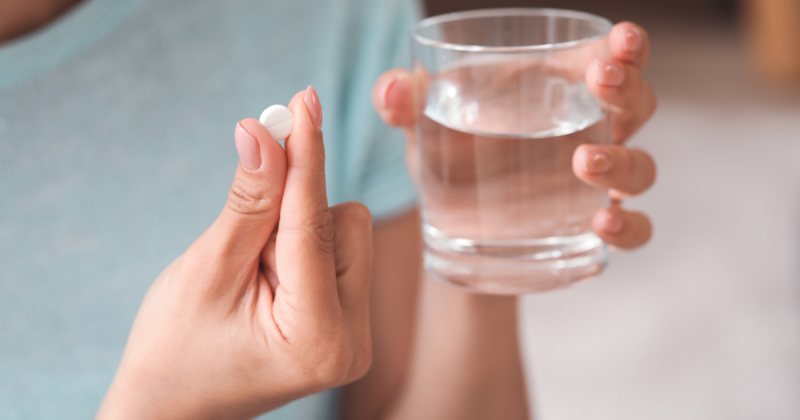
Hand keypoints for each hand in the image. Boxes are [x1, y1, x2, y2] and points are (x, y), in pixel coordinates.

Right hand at [97, 88, 372, 419]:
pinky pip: (338, 252)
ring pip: (344, 233)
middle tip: (242, 246)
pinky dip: (301, 247)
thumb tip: (263, 130)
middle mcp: (352, 341)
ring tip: (250, 276)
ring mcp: (355, 336)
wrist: (173, 406)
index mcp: (318, 337)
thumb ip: (246, 202)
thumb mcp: (207, 271)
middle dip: (291, 214)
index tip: (304, 101)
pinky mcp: (348, 326)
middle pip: (344, 224)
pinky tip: (266, 279)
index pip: (314, 225)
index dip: (305, 157)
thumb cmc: (176, 350)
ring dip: (294, 232)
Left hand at [372, 22, 656, 249]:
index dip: (625, 46)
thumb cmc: (447, 151)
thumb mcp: (423, 123)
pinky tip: (603, 223)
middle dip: (628, 89)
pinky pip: (634, 228)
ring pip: (640, 166)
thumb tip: (392, 90)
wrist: (451, 223)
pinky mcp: (590, 228)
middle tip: (600, 83)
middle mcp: (588, 129)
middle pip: (637, 102)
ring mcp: (596, 181)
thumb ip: (404, 100)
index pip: (607, 57)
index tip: (621, 40)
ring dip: (622, 161)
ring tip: (582, 162)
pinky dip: (628, 227)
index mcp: (556, 87)